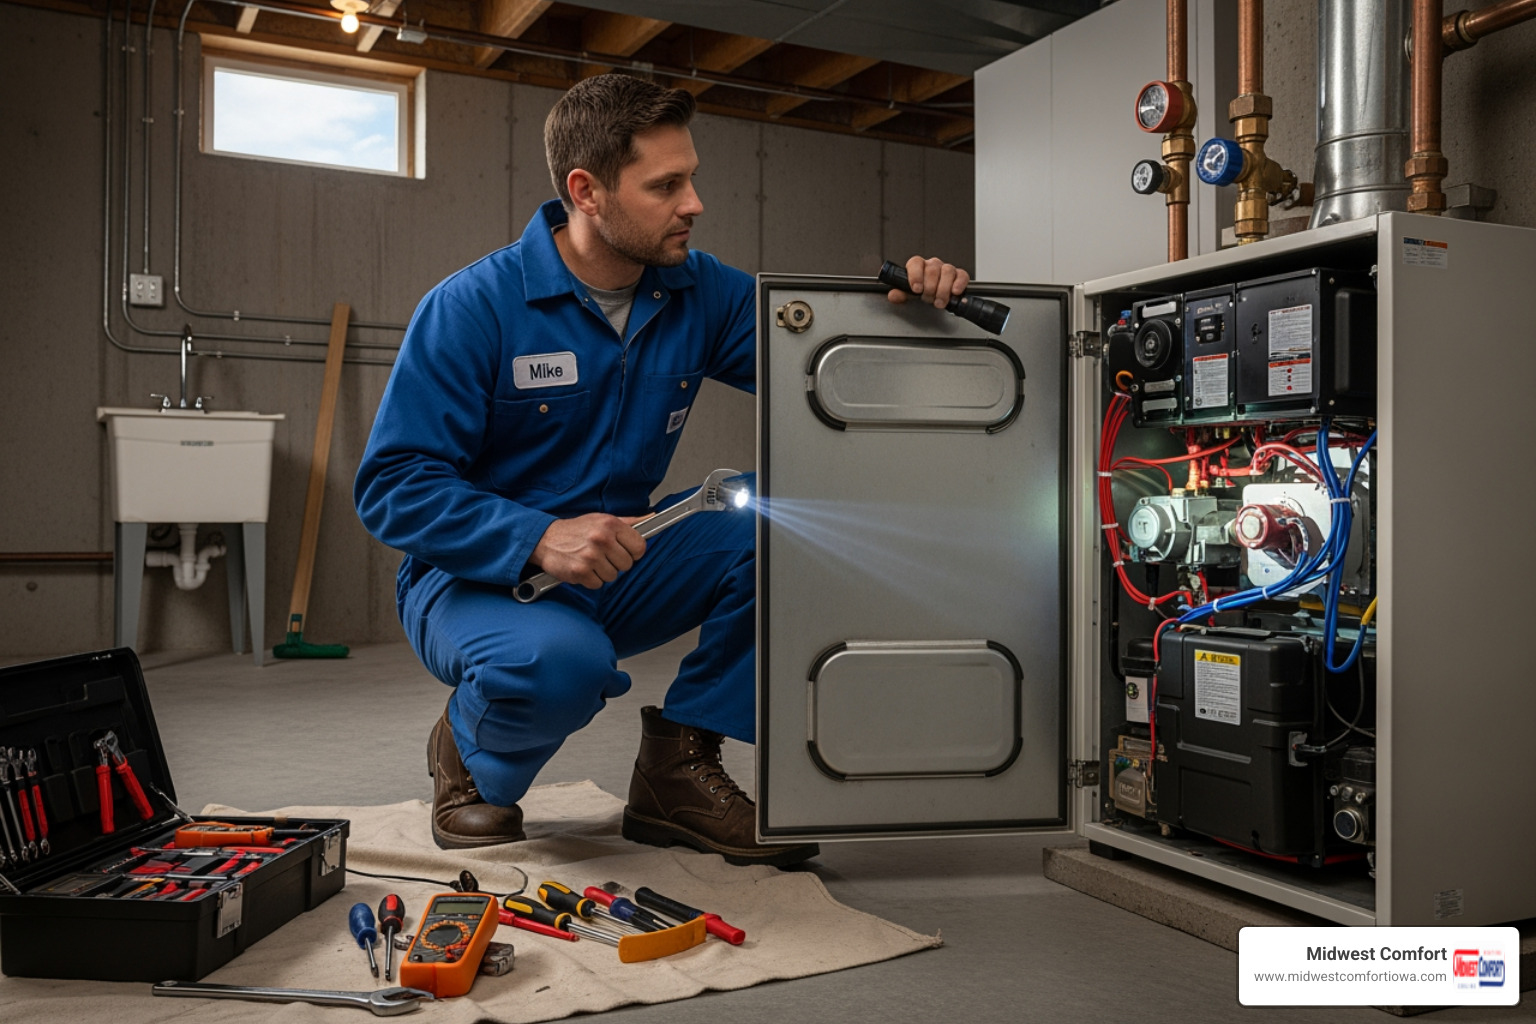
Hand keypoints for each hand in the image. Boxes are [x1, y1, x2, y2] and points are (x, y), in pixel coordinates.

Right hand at [530, 514, 648, 588]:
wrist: (545, 539)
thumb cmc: (576, 530)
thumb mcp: (602, 519)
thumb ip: (629, 522)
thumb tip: (651, 518)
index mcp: (610, 524)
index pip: (640, 547)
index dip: (633, 552)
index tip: (625, 551)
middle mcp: (601, 539)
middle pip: (627, 564)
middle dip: (616, 562)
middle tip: (602, 555)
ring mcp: (591, 556)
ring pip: (613, 576)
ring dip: (603, 572)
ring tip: (590, 560)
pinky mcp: (580, 572)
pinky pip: (598, 584)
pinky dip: (591, 580)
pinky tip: (583, 568)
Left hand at [887, 256, 970, 309]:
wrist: (934, 297)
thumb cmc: (921, 292)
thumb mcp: (908, 294)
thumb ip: (900, 294)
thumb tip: (893, 296)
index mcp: (918, 266)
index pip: (916, 263)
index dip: (916, 275)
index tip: (916, 289)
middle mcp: (932, 265)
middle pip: (932, 270)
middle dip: (930, 288)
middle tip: (927, 299)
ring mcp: (946, 269)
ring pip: (947, 272)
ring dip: (943, 289)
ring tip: (939, 302)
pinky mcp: (959, 275)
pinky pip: (962, 275)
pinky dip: (959, 284)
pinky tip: (954, 292)